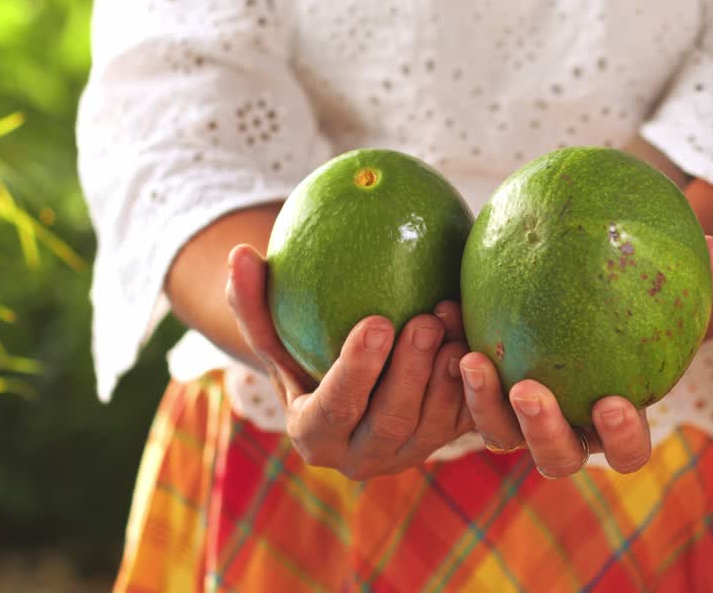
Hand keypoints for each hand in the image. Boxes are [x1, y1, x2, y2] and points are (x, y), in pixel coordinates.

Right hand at [225, 244, 472, 479]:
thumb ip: (254, 303)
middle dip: (410, 372)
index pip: (334, 410)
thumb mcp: (276, 335)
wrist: (361, 388)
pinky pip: (466, 418)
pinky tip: (474, 331)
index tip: (376, 321)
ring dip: (446, 373)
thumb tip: (239, 255)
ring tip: (450, 317)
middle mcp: (363, 457)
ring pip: (435, 425)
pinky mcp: (447, 440)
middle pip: (391, 422)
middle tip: (424, 319)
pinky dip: (474, 380)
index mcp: (315, 436)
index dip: (356, 371)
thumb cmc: (307, 351)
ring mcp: (409, 454)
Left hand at [460, 235, 712, 477]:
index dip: (621, 437)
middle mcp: (566, 433)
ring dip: (483, 403)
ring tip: (471, 359)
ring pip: (497, 433)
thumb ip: (687, 278)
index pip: (626, 450)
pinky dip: (449, 362)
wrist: (571, 309)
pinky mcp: (479, 397)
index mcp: (613, 423)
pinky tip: (444, 315)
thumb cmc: (628, 308)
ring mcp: (518, 422)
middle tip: (528, 390)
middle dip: (542, 431)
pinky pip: (457, 391)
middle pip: (556, 457)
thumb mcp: (655, 293)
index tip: (614, 403)